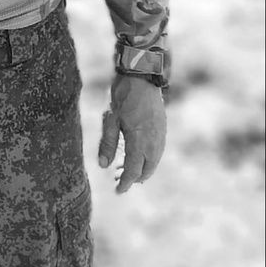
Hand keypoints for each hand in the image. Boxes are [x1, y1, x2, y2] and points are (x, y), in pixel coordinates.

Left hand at [98, 74, 165, 193]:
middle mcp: (154, 141)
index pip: (133, 171)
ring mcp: (161, 134)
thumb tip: (103, 166)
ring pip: (154, 161)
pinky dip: (148, 158)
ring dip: (142, 169)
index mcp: (139, 140)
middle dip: (134, 178)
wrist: (142, 75)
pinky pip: (158, 150)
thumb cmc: (123, 95)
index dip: (125, 183)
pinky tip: (138, 154)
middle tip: (118, 180)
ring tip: (125, 168)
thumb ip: (107, 143)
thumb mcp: (110, 118)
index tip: (117, 191)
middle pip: (147, 169)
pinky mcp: (162, 127)